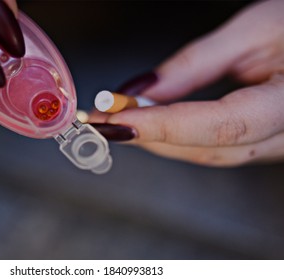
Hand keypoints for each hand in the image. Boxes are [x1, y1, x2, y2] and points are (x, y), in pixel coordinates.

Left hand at [91, 0, 283, 166]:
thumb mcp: (253, 30)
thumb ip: (196, 65)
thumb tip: (142, 92)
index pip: (222, 126)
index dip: (164, 125)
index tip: (116, 118)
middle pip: (209, 150)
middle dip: (152, 136)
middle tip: (104, 119)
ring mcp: (278, 144)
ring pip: (211, 155)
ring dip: (161, 141)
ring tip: (121, 119)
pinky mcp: (265, 141)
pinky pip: (217, 148)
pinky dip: (180, 138)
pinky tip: (153, 124)